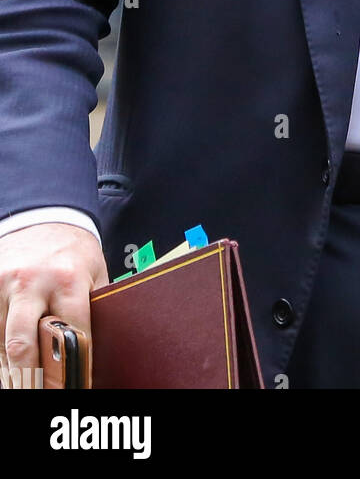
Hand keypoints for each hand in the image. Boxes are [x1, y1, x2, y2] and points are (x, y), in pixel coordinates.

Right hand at [0, 223, 107, 388]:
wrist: (46, 217)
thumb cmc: (73, 253)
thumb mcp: (95, 273)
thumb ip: (94, 309)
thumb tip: (102, 350)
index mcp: (67, 279)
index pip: (70, 334)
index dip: (75, 367)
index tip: (77, 385)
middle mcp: (31, 282)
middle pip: (22, 345)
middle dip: (30, 377)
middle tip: (40, 390)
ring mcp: (4, 284)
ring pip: (0, 342)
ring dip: (11, 367)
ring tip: (25, 378)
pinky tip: (10, 360)